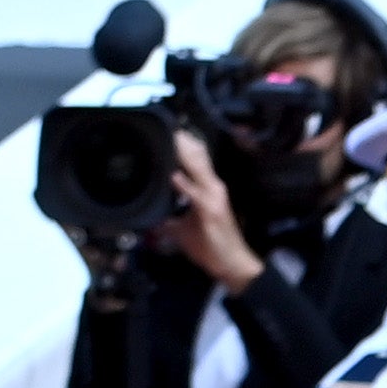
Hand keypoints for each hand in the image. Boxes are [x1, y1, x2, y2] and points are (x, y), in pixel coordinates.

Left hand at [153, 132, 267, 291]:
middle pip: (198, 157)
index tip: (170, 128)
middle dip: (183, 141)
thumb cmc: (212, 248)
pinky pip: (196, 195)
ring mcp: (213, 198)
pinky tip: (174, 177)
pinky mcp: (211, 211)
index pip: (196, 159)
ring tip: (172, 138)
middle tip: (167, 123)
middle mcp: (213, 188)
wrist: (233, 264)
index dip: (184, 143)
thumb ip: (170, 221)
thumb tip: (153, 220)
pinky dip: (185, 185)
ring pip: (198, 169)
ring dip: (184, 154)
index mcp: (207, 188)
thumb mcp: (185, 231)